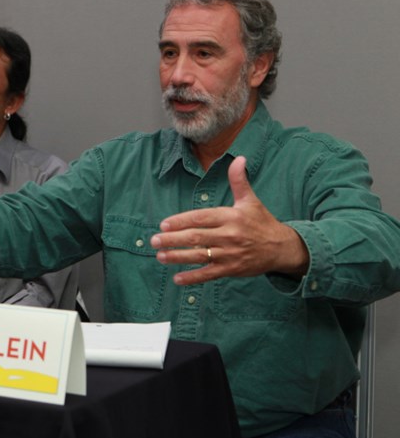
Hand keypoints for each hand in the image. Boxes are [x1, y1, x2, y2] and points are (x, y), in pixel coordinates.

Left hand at [150, 156, 309, 285]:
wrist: (282, 248)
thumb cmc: (262, 221)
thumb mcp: (251, 200)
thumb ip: (239, 180)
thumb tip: (240, 158)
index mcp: (231, 216)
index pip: (201, 218)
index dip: (181, 221)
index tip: (164, 224)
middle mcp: (229, 235)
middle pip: (196, 238)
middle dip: (173, 240)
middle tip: (155, 241)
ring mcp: (230, 254)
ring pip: (200, 256)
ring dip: (178, 257)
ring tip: (160, 256)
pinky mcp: (231, 269)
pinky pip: (209, 274)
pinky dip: (193, 278)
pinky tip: (177, 278)